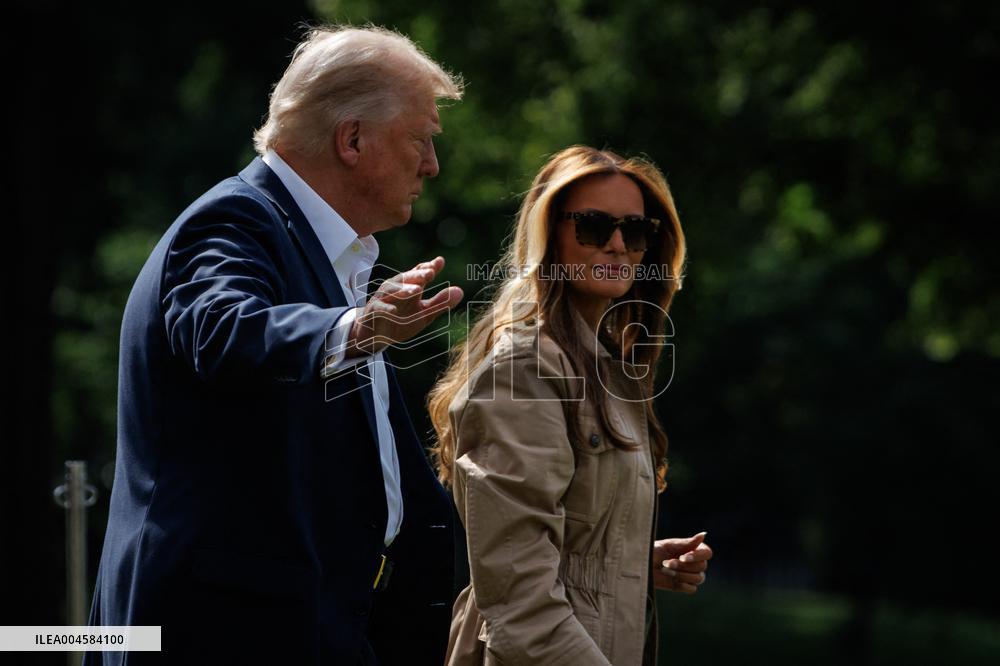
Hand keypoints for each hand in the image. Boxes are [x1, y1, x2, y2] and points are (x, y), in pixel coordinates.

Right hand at [346, 256, 462, 357]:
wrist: (375, 336)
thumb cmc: (400, 320)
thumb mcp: (424, 314)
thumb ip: (440, 303)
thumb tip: (460, 291)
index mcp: (409, 288)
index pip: (419, 274)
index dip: (428, 267)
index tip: (440, 262)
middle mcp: (395, 289)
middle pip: (405, 278)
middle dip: (417, 275)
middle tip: (430, 273)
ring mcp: (382, 299)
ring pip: (391, 290)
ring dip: (404, 289)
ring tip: (417, 289)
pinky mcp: (372, 312)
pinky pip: (379, 308)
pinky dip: (386, 308)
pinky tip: (394, 311)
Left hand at [652, 532, 711, 593]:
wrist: (642, 565)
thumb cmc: (654, 551)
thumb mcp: (669, 545)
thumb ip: (687, 543)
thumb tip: (703, 535)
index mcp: (693, 549)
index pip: (707, 553)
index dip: (698, 556)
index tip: (683, 557)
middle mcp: (694, 562)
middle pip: (702, 566)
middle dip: (684, 566)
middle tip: (667, 562)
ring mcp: (690, 575)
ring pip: (698, 578)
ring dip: (681, 574)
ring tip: (666, 570)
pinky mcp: (684, 586)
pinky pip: (692, 589)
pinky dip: (683, 584)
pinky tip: (672, 580)